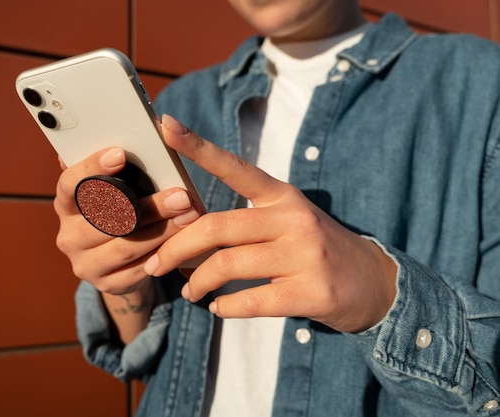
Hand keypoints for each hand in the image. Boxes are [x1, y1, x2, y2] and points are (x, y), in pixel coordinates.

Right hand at [54, 146, 200, 294]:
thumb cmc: (119, 213)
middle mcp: (68, 236)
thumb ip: (118, 168)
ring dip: (163, 229)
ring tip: (190, 214)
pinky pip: (138, 268)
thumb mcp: (113, 190)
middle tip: (181, 194)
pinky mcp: (107, 285)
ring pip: (126, 245)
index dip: (92, 168)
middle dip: (149, 206)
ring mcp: (85, 264)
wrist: (118, 265)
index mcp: (65, 205)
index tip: (120, 154)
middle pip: (106, 219)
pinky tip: (185, 238)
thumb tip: (144, 124)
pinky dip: (164, 251)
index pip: (69, 184)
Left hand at [144, 115, 396, 332]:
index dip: (198, 146)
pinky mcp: (312, 292)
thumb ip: (244, 221)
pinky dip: (225, 307)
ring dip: (197, 282)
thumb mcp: (286, 220)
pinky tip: (218, 307)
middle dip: (176, 248)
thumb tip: (187, 234)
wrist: (374, 281)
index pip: (235, 166)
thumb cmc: (315, 248)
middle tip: (157, 265)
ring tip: (188, 292)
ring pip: (228, 265)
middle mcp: (293, 218)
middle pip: (216, 226)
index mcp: (281, 196)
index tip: (165, 125)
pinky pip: (252, 301)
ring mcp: (305, 255)